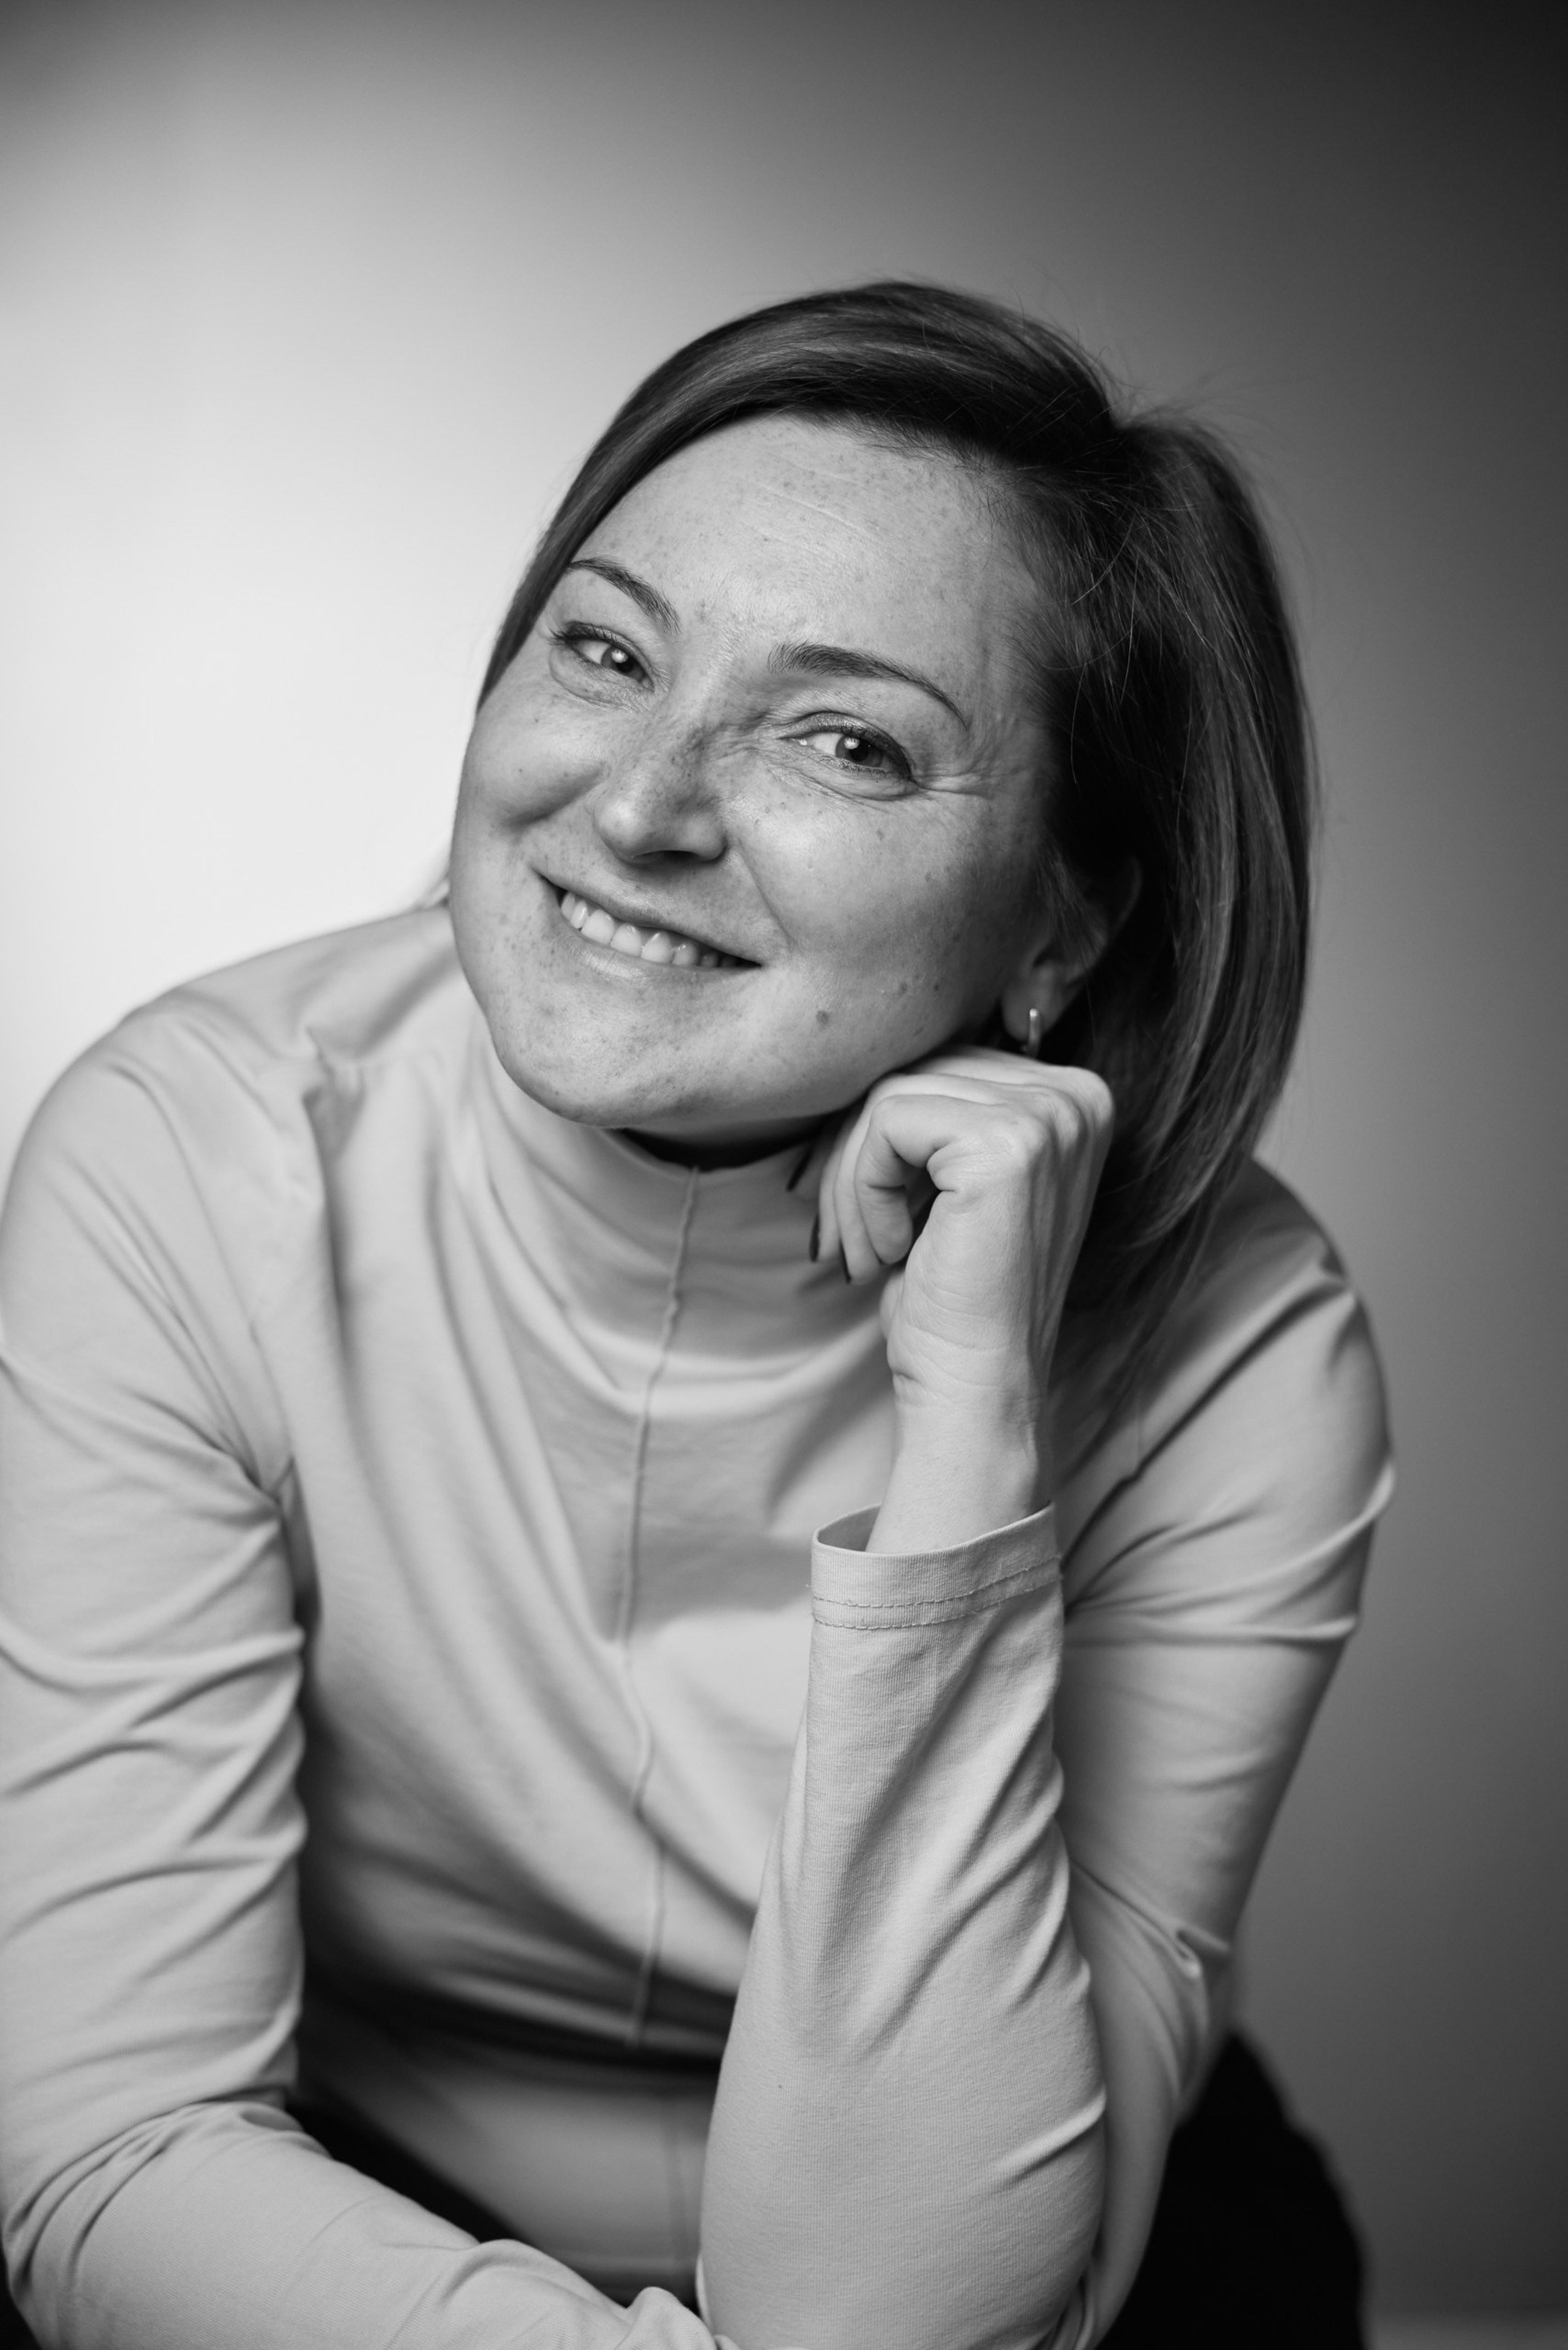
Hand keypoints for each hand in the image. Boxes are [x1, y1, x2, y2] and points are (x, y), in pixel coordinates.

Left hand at [813, 1047, 1113, 1550]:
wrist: (976, 1389)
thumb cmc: (953, 1297)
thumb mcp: (948, 1182)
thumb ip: (938, 1108)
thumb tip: (865, 1046)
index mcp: (1074, 1096)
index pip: (940, 1060)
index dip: (879, 1133)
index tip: (864, 1211)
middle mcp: (1078, 1095)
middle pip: (913, 1069)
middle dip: (855, 1154)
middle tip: (847, 1238)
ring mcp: (1051, 1117)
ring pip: (888, 1095)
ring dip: (851, 1180)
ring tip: (866, 1250)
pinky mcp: (1008, 1145)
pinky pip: (884, 1121)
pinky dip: (861, 1189)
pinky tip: (889, 1251)